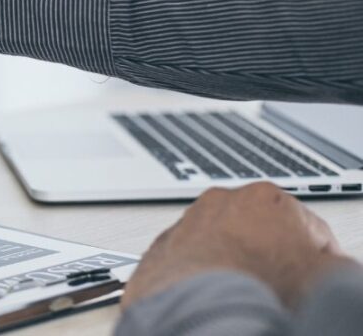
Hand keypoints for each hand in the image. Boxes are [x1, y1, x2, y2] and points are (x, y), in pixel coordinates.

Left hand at [122, 182, 350, 309]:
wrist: (198, 304)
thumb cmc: (258, 284)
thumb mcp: (324, 278)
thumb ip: (337, 267)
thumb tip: (337, 269)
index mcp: (268, 198)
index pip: (309, 227)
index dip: (319, 257)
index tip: (317, 276)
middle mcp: (223, 201)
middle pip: (261, 231)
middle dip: (271, 255)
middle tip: (279, 286)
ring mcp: (189, 221)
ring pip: (223, 243)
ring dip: (234, 262)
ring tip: (244, 293)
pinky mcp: (163, 246)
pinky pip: (190, 259)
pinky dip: (201, 274)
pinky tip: (212, 294)